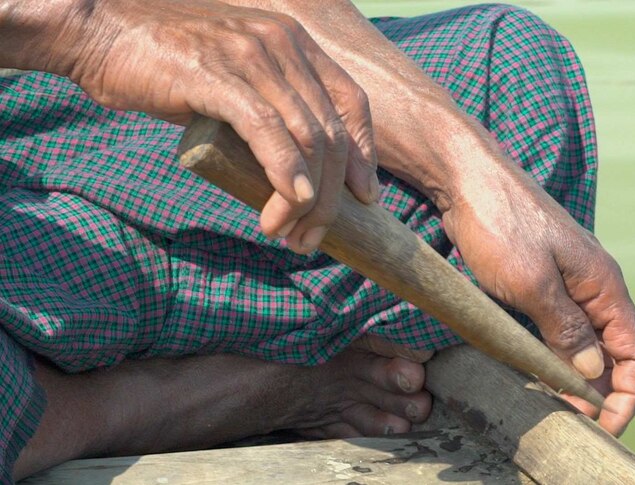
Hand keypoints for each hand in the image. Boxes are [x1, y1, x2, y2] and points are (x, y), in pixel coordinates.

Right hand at [33, 0, 379, 251]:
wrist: (101, 33)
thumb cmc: (165, 63)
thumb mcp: (234, 79)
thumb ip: (269, 110)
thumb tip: (294, 171)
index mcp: (293, 43)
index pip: (351, 102)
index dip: (364, 154)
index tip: (365, 196)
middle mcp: (281, 43)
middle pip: (330, 131)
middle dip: (332, 196)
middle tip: (313, 238)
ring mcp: (251, 56)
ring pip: (305, 137)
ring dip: (306, 199)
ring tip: (290, 236)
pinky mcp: (217, 75)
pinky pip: (266, 129)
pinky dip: (285, 171)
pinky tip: (289, 203)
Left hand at [442, 170, 634, 435]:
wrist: (465, 176)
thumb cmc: (500, 222)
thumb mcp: (533, 283)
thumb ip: (567, 330)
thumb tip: (593, 372)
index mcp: (603, 284)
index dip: (626, 394)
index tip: (603, 427)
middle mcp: (591, 284)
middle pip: (612, 350)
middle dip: (598, 392)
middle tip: (570, 422)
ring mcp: (564, 281)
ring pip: (583, 340)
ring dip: (574, 375)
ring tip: (552, 405)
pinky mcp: (537, 279)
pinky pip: (556, 326)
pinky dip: (551, 354)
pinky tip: (534, 370)